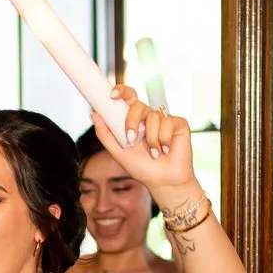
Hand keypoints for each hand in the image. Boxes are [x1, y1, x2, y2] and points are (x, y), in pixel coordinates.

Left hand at [91, 83, 198, 202]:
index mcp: (134, 120)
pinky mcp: (179, 124)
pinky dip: (164, 139)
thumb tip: (93, 114)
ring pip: (153, 116)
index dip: (121, 91)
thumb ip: (105, 134)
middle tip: (131, 139)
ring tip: (154, 153)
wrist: (164, 182)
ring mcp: (164, 119)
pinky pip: (168, 122)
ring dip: (150, 139)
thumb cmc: (142, 168)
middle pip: (138, 105)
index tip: (112, 95)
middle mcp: (149, 117)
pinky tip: (166, 150)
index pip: (128, 98)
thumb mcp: (118, 152)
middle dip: (132, 121)